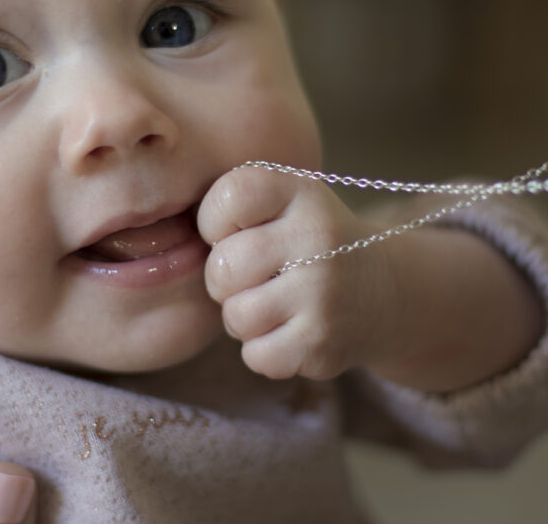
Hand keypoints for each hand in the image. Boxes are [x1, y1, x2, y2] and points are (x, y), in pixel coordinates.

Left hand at [197, 166, 397, 380]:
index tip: (237, 232)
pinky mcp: (323, 342)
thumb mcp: (285, 203)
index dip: (215, 222)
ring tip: (274, 305)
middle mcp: (317, 236)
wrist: (382, 292)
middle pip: (223, 267)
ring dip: (244, 319)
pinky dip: (264, 350)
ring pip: (236, 315)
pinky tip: (289, 332)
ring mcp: (323, 291)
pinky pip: (256, 355)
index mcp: (301, 192)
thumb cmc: (307, 245)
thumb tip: (165, 232)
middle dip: (226, 280)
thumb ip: (234, 204)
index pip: (228, 197)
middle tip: (256, 278)